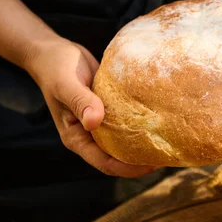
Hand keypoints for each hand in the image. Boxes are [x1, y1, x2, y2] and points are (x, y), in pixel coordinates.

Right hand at [25, 38, 157, 177]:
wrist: (53, 52)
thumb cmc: (55, 67)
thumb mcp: (66, 83)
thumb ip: (80, 101)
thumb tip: (95, 121)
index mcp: (76, 138)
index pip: (105, 163)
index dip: (128, 168)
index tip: (151, 165)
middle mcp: (89, 135)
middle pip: (118, 158)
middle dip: (141, 161)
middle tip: (168, 155)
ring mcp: (99, 124)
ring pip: (124, 142)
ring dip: (143, 144)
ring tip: (168, 142)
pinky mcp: (108, 110)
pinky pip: (126, 122)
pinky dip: (140, 125)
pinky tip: (159, 120)